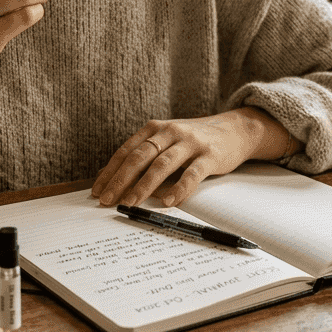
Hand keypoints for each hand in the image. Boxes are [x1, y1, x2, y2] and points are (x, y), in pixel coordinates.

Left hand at [90, 113, 262, 209]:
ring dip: (144, 185)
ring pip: (162, 164)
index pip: (126, 151)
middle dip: (120, 179)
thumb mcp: (165, 142)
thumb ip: (140, 156)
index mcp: (155, 129)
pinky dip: (179, 188)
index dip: (110, 171)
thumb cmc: (193, 140)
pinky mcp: (210, 155)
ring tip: (131, 203)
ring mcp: (190, 142)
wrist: (234, 130)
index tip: (97, 190)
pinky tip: (168, 202)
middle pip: (139, 157)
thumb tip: (106, 176)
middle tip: (107, 199)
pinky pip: (192, 174)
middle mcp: (170, 132)